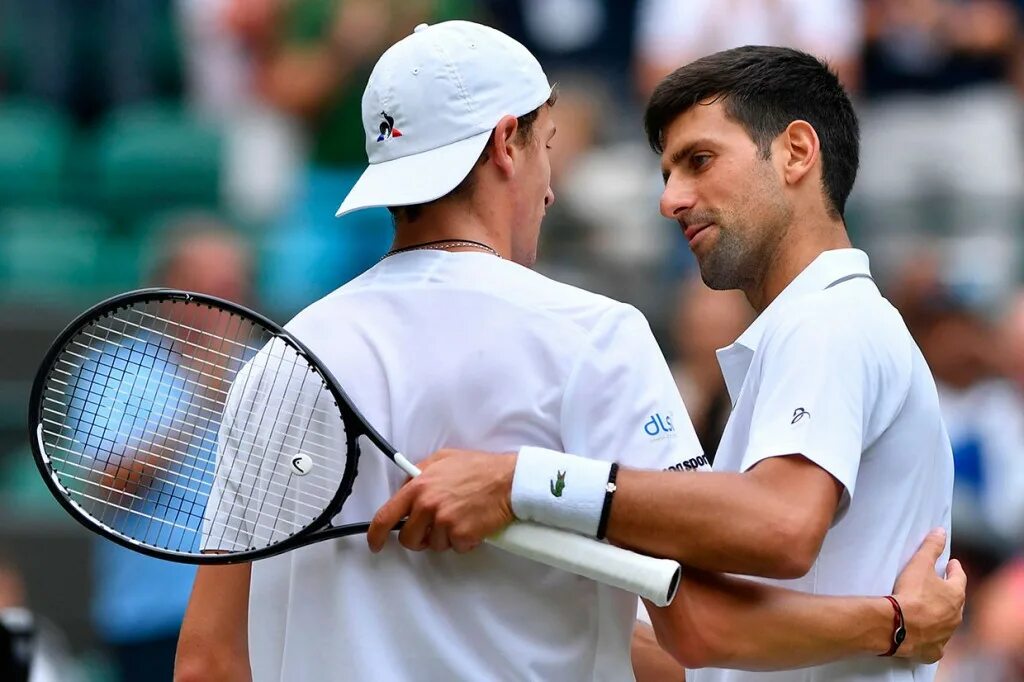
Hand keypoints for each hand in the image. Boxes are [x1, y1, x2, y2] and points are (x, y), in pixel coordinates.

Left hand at [367, 449, 516, 553]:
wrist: (508, 480)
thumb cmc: (479, 468)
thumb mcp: (442, 459)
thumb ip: (419, 474)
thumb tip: (406, 488)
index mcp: (419, 487)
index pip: (386, 516)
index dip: (376, 534)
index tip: (375, 543)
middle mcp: (428, 506)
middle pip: (409, 538)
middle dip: (419, 538)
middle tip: (434, 529)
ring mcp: (444, 522)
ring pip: (434, 545)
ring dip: (445, 537)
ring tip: (461, 518)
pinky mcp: (462, 535)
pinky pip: (455, 547)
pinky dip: (464, 541)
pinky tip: (473, 524)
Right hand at [891, 528, 965, 662]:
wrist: (899, 626)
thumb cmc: (911, 593)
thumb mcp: (920, 564)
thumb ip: (931, 547)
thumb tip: (941, 531)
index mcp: (955, 595)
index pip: (959, 578)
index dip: (955, 569)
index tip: (952, 564)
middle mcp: (955, 616)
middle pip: (955, 602)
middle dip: (949, 594)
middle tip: (941, 586)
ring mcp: (945, 635)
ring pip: (947, 623)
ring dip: (941, 616)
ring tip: (930, 609)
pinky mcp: (933, 650)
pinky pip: (935, 644)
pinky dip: (932, 639)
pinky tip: (926, 636)